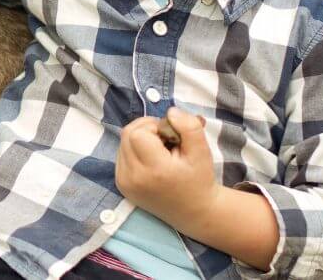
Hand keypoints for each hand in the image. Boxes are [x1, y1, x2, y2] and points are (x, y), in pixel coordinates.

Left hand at [116, 107, 217, 227]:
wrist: (194, 211)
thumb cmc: (199, 179)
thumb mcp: (202, 151)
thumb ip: (189, 126)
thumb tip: (170, 111)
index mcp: (155, 170)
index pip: (138, 132)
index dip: (154, 126)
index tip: (170, 137)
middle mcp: (134, 178)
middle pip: (127, 134)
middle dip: (146, 130)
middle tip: (166, 141)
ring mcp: (125, 183)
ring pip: (122, 143)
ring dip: (139, 140)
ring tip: (160, 153)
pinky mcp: (121, 185)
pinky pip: (121, 155)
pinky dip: (134, 151)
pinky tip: (151, 161)